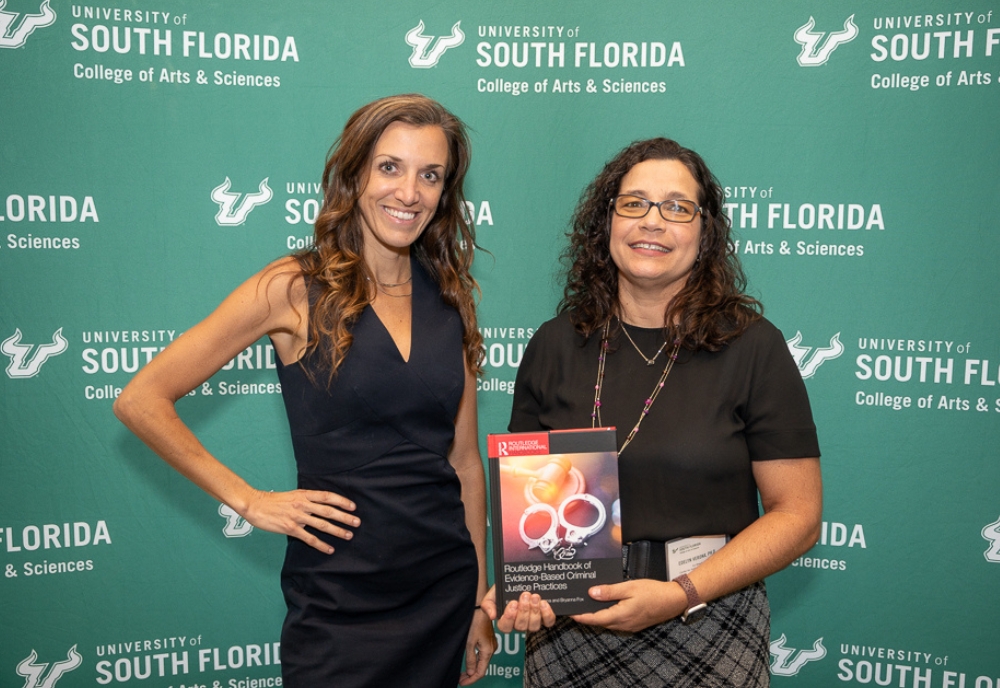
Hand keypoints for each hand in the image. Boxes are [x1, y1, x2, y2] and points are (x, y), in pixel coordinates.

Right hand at [241, 488, 358, 553]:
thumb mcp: (293, 495)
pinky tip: (329, 549)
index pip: (327, 496)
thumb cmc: (273, 500)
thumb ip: (307, 499)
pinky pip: (309, 538)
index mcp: (304, 494)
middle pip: (329, 511)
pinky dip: (321, 544)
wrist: (255, 505)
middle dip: (345, 517)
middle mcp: (303, 505)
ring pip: (322, 525)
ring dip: (337, 531)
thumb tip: (321, 504)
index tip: (353, 507)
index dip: (342, 501)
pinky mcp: (291, 529)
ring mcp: (297, 517)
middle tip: (357, 522)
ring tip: (348, 535)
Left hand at [459, 609, 496, 684]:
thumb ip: (471, 658)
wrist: (480, 607)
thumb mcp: (470, 642)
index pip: (481, 672)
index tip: (462, 683)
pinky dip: (475, 660)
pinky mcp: (488, 640)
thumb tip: (471, 673)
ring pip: (482, 661)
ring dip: (473, 668)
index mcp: (488, 651)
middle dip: (471, 675)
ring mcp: (491, 644)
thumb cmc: (475, 622)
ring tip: (463, 673)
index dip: (471, 680)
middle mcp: (492, 649)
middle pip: (482, 668)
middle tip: (460, 679)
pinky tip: (469, 662)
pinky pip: (483, 655)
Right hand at [480, 586, 555, 632]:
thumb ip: (488, 603)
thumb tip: (492, 616)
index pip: (505, 627)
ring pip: (534, 626)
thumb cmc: (506, 588)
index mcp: (506, 619)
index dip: (509, 618)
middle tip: (525, 595)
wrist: (522, 579)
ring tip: (535, 597)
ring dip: (535, 611)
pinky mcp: (545, 618)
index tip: (512, 603)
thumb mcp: (493, 593)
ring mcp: (533, 621)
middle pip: (521, 626)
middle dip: (523, 611)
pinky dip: (547, 614)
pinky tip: (544, 603)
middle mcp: (520, 623)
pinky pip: (548, 622)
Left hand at [571, 579, 684, 632]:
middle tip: (576, 605)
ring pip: (608, 622)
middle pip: (600, 621)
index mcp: (620, 615)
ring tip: (587, 603)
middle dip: (587, 615)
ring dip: (597, 614)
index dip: (581, 616)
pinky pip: (616, 621)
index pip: (595, 618)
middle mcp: (623, 624)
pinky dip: (608, 614)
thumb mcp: (629, 587)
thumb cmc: (653, 592)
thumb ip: (610, 591)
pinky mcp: (634, 623)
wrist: (674, 600)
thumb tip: (591, 593)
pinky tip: (606, 605)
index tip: (569, 613)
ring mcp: (629, 625)